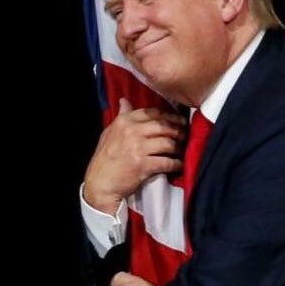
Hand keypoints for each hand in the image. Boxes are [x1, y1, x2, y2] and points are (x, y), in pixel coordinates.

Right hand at [83, 98, 185, 213]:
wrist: (99, 184)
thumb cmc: (104, 159)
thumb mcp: (109, 133)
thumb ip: (121, 116)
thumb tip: (125, 101)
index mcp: (124, 122)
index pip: (153, 113)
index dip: (169, 116)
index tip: (178, 120)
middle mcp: (131, 132)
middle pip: (164, 126)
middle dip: (178, 130)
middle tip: (185, 135)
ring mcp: (138, 148)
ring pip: (168, 143)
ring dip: (179, 147)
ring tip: (182, 150)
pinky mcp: (143, 165)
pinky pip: (167, 162)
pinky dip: (176, 164)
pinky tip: (179, 164)